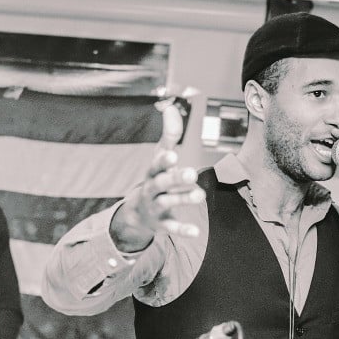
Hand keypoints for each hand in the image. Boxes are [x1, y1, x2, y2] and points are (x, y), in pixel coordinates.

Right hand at [110, 103, 204, 252]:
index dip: (163, 160)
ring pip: (168, 203)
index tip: (173, 154)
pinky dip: (182, 230)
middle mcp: (152, 189)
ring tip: (200, 196)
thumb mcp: (160, 158)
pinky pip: (172, 227)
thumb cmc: (155, 179)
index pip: (156, 164)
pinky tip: (196, 232)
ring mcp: (156, 207)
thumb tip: (170, 107)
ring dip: (183, 199)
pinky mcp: (162, 224)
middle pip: (161, 183)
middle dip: (175, 178)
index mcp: (152, 172)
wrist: (138, 215)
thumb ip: (169, 134)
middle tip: (192, 173)